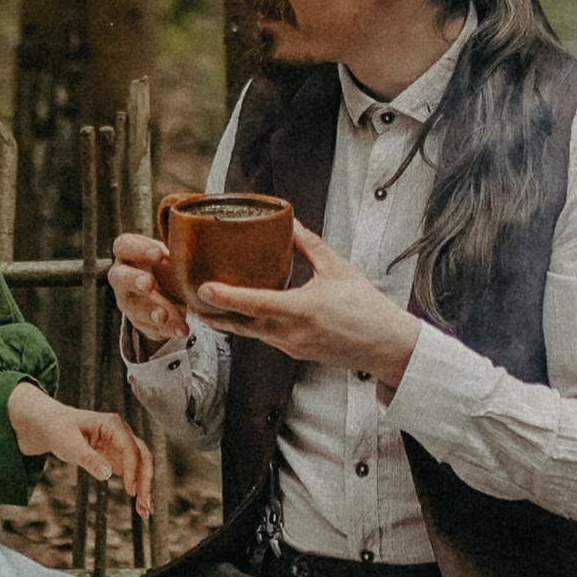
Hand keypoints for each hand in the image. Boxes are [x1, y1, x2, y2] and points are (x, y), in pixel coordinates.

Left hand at [8, 382, 156, 510]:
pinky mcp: (119, 457)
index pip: (130, 448)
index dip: (132, 470)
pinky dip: (138, 488)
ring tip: (145, 512)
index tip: (130, 491)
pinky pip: (134, 473)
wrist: (55, 426)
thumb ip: (88, 458)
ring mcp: (122, 445)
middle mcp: (122, 433)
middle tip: (145, 506)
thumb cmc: (60, 431)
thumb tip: (107, 474)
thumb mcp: (68, 444)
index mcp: (112, 424)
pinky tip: (140, 506)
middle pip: (144, 456)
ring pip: (142, 466)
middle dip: (147, 481)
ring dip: (146, 488)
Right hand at [108, 229, 188, 347]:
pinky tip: (180, 329)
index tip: (159, 254)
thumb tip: (194, 248)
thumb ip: (177, 253)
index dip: (138, 249)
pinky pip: (150, 328)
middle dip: (134, 281)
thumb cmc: (169, 265)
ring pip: (133, 307)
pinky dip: (167, 329)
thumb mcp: (173, 256)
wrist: (173, 292)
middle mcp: (122, 277)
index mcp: (128, 253)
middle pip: (119, 277)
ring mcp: (128, 302)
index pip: (123, 246)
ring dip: (150, 312)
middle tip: (149, 284)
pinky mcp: (140, 321)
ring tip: (164, 316)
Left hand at [186, 224, 420, 394]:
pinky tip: (243, 315)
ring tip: (207, 306)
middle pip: (242, 325)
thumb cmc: (367, 309)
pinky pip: (265, 339)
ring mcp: (292, 347)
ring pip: (251, 334)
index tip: (203, 289)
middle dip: (214, 314)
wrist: (386, 346)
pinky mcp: (295, 353)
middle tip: (190, 301)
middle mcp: (291, 333)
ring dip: (229, 322)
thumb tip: (288, 223)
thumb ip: (309, 246)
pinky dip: (249, 327)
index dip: (225, 297)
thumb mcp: (338, 269)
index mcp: (301, 310)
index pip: (254, 304)